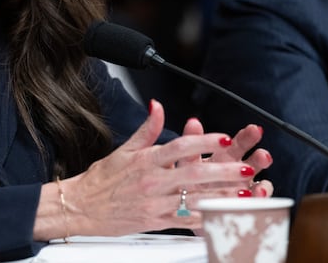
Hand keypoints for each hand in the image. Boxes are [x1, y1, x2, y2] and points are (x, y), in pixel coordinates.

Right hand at [51, 100, 266, 235]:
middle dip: (223, 171)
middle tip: (246, 168)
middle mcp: (152, 181)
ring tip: (245, 193)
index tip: (223, 138)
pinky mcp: (156, 222)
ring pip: (195, 199)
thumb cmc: (102, 179)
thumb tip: (157, 106)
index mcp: (145, 160)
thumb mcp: (124, 149)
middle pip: (194, 174)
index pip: (179, 147)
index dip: (203, 141)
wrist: (81, 206)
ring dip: (222, 196)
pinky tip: (224, 216)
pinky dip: (207, 219)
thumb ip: (147, 129)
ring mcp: (155, 203)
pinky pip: (186, 221)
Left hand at [179, 117, 273, 197]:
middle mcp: (237, 172)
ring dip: (263, 183)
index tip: (253, 129)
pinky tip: (255, 196)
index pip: (239, 144)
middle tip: (263, 155)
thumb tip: (193, 122)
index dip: (247, 136)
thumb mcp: (187, 160)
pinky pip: (255, 203)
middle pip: (255, 161)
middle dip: (261, 156)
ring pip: (260, 182)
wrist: (185, 206)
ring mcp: (243, 189)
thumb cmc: (188, 180)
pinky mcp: (243, 205)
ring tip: (260, 192)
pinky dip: (257, 200)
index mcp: (225, 157)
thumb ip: (192, 143)